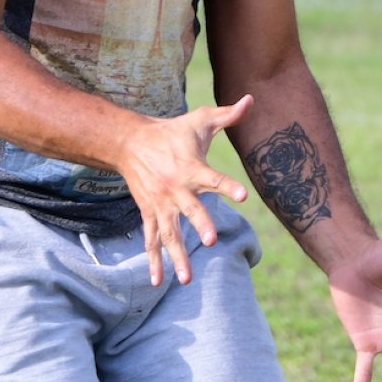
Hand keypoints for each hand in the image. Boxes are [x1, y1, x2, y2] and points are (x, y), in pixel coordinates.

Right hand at [119, 95, 252, 287]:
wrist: (129, 142)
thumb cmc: (172, 132)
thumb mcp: (199, 120)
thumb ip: (228, 115)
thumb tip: (252, 99)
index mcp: (191, 168)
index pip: (213, 178)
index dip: (228, 186)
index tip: (244, 196)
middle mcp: (175, 189)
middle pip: (189, 210)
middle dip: (199, 224)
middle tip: (211, 240)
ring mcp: (160, 204)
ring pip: (169, 233)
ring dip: (177, 256)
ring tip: (186, 280)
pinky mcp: (149, 212)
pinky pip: (151, 239)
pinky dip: (154, 261)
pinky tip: (157, 282)